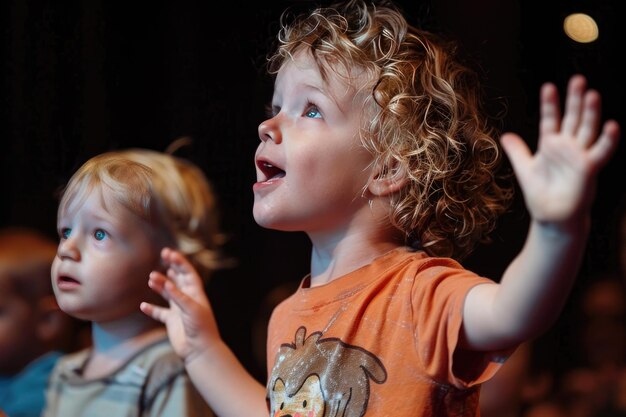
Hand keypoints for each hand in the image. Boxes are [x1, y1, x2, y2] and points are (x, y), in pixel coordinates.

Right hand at [140, 247, 219, 362]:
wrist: (200, 350)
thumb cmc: (200, 328)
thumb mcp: (191, 309)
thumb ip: (179, 296)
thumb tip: (168, 283)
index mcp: (196, 294)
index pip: (188, 273)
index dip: (180, 262)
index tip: (169, 253)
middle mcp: (187, 300)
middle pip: (178, 280)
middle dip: (171, 268)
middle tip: (162, 256)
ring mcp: (179, 310)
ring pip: (168, 294)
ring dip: (160, 285)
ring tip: (151, 278)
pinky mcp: (172, 322)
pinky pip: (159, 313)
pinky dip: (151, 309)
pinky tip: (143, 306)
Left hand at [501, 74, 619, 227]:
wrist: (550, 217)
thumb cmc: (541, 193)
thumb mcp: (524, 168)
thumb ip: (517, 151)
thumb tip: (505, 136)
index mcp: (551, 144)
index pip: (551, 119)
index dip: (550, 104)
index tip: (548, 86)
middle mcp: (568, 147)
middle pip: (572, 119)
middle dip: (575, 100)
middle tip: (578, 79)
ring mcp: (579, 156)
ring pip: (587, 130)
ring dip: (591, 113)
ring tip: (592, 94)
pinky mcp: (589, 169)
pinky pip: (601, 152)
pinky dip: (608, 140)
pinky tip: (613, 125)